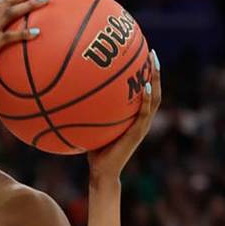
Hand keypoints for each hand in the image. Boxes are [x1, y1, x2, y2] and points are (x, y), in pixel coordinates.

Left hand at [88, 50, 160, 179]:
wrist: (101, 172)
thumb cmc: (93, 150)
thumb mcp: (90, 125)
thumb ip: (86, 110)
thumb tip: (68, 93)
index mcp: (133, 116)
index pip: (143, 91)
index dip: (145, 74)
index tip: (142, 55)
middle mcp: (140, 119)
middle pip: (154, 90)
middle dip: (154, 71)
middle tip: (152, 53)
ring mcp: (141, 126)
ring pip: (155, 99)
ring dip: (156, 81)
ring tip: (154, 64)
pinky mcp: (138, 133)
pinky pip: (144, 114)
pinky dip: (147, 99)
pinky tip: (145, 86)